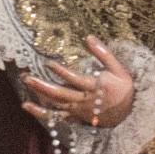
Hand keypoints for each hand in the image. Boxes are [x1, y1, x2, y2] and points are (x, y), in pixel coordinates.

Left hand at [21, 38, 135, 135]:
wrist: (128, 114)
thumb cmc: (123, 89)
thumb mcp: (119, 69)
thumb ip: (104, 53)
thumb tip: (89, 37)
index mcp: (94, 86)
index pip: (75, 79)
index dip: (61, 72)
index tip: (48, 63)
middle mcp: (83, 99)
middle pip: (60, 93)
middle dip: (42, 85)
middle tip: (27, 76)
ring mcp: (77, 109)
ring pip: (55, 103)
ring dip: (39, 94)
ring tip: (25, 81)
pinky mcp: (74, 116)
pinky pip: (56, 117)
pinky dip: (41, 112)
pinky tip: (27, 106)